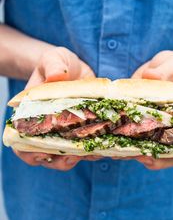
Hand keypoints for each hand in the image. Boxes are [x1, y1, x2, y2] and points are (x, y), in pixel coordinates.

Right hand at [14, 47, 101, 170]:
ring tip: (92, 153)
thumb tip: (56, 76)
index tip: (44, 153)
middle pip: (46, 155)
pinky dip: (93, 150)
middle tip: (73, 157)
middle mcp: (47, 127)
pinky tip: (103, 147)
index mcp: (31, 114)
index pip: (23, 140)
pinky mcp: (82, 131)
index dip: (30, 152)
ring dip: (79, 158)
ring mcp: (65, 131)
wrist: (74, 69)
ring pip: (67, 155)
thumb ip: (53, 65)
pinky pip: (86, 147)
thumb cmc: (59, 64)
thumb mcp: (54, 59)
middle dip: (59, 160)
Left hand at [132, 50, 172, 169]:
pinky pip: (136, 147)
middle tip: (148, 156)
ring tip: (129, 153)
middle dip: (163, 159)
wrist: (158, 72)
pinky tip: (118, 147)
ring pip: (155, 157)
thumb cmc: (171, 69)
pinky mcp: (140, 131)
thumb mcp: (172, 63)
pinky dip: (128, 150)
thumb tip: (151, 75)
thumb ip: (166, 68)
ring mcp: (158, 134)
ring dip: (142, 157)